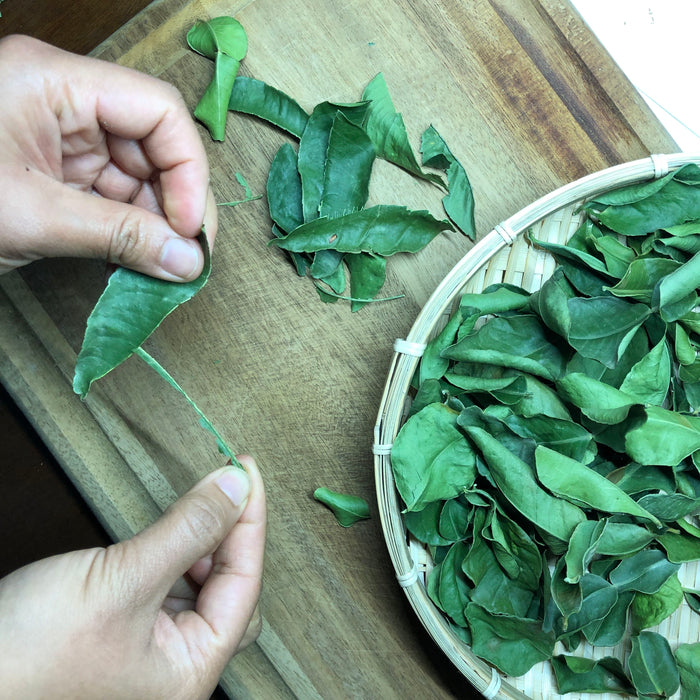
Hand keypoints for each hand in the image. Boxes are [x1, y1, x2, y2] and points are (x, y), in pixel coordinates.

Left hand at [0, 35, 213, 280]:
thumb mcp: (33, 218)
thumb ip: (119, 237)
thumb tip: (189, 262)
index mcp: (54, 81)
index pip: (157, 109)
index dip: (187, 169)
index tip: (190, 228)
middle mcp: (65, 101)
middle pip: (153, 143)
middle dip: (176, 202)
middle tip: (189, 257)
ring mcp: (62, 137)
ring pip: (138, 175)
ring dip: (156, 223)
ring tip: (165, 266)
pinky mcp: (57, 170)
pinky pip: (113, 196)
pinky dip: (131, 230)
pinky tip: (141, 259)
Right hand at [0, 456, 265, 699]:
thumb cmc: (28, 656)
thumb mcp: (121, 582)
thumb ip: (187, 531)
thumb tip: (236, 486)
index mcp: (192, 670)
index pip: (246, 582)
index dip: (251, 519)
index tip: (247, 469)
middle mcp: (179, 668)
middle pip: (233, 590)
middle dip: (231, 537)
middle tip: (220, 488)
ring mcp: (153, 655)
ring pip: (203, 589)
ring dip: (203, 545)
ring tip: (191, 512)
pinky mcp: (128, 637)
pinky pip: (172, 590)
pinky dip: (177, 556)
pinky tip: (166, 538)